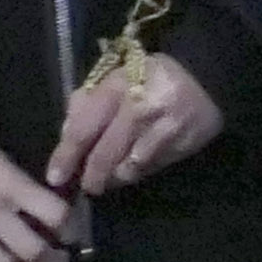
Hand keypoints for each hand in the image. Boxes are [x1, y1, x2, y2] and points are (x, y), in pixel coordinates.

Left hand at [48, 48, 225, 192]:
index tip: (55, 177)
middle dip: (91, 176)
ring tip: (106, 180)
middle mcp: (142, 109)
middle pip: (106, 154)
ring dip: (113, 178)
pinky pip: (151, 168)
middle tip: (84, 186)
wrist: (206, 76)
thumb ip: (87, 102)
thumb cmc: (149, 74)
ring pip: (129, 168)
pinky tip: (130, 169)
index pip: (85, 127)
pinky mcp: (183, 146)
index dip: (67, 155)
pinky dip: (136, 172)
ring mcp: (165, 130)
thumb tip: (66, 137)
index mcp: (119, 85)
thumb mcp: (114, 76)